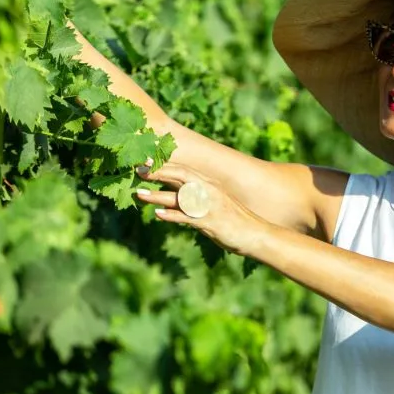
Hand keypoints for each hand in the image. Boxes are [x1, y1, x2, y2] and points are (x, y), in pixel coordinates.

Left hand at [134, 158, 266, 254]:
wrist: (256, 234)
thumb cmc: (233, 220)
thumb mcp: (214, 206)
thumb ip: (194, 200)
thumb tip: (173, 199)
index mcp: (208, 185)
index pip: (183, 170)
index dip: (164, 165)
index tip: (145, 160)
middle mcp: (208, 191)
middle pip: (180, 176)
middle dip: (158, 172)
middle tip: (137, 169)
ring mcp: (209, 206)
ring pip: (181, 197)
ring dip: (158, 195)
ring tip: (139, 194)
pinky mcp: (211, 222)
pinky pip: (189, 217)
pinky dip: (173, 216)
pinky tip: (158, 215)